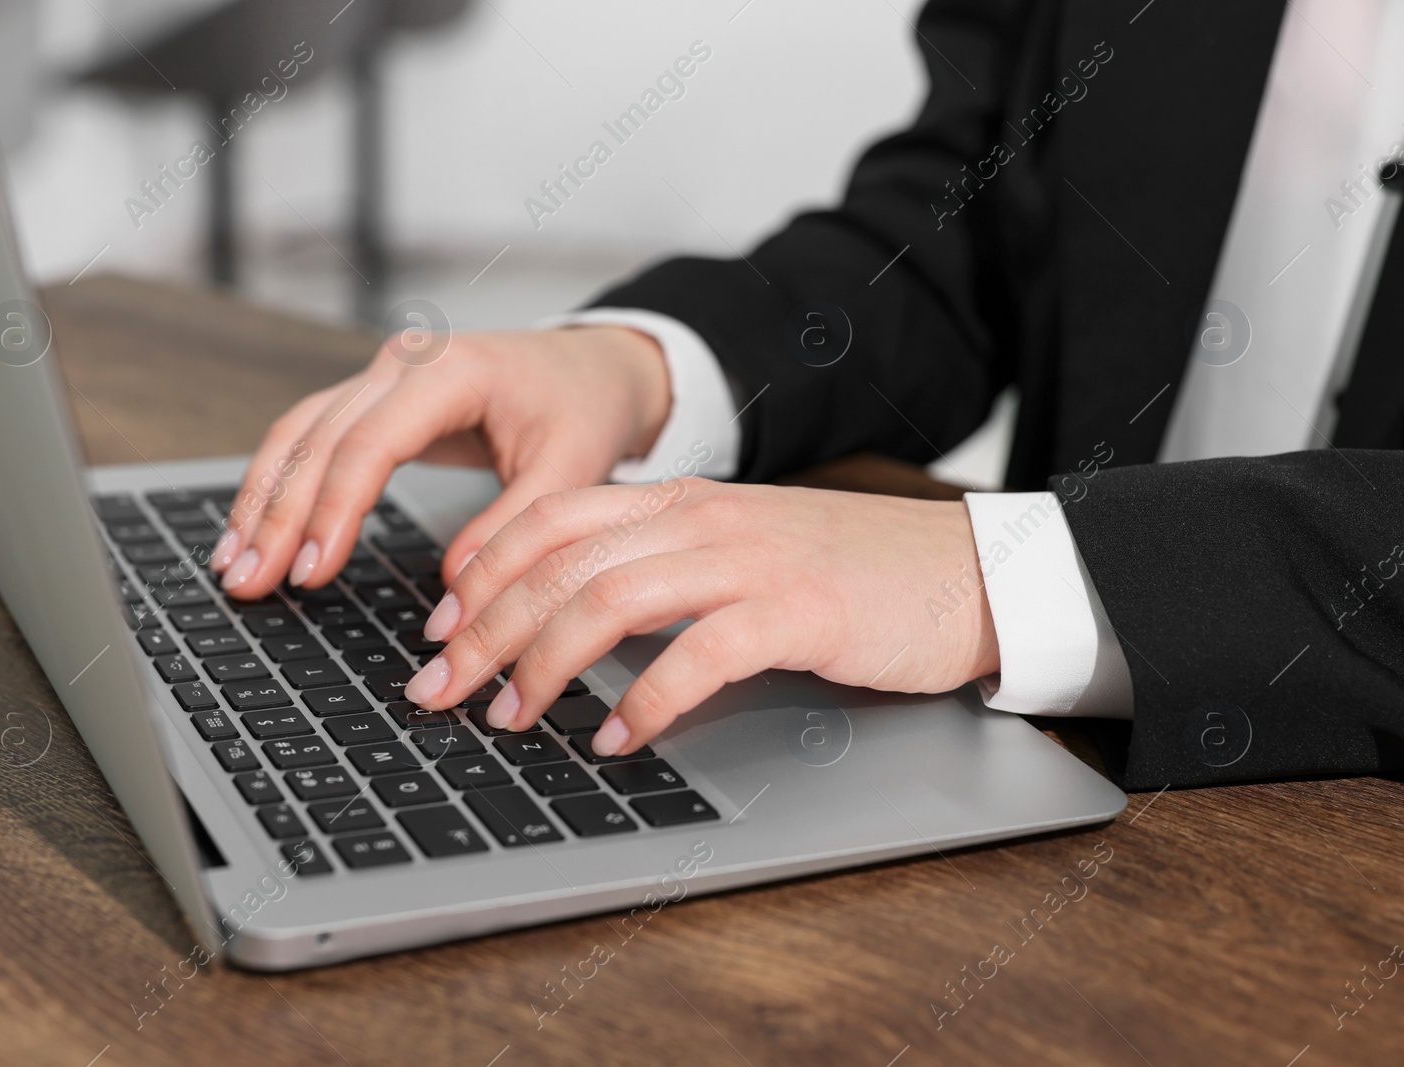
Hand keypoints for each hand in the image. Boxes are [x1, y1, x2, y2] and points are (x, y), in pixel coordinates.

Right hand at [210, 326, 670, 594]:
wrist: (594, 365)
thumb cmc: (584, 408)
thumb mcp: (572, 470)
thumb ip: (514, 529)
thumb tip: (453, 593)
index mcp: (452, 370)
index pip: (371, 442)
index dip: (334, 510)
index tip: (312, 571)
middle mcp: (404, 361)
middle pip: (320, 440)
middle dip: (279, 516)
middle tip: (250, 583)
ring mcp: (382, 372)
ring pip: (300, 434)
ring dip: (262, 501)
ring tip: (234, 567)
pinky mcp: (374, 395)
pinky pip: (311, 435)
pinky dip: (279, 483)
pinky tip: (252, 529)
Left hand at [403, 480, 1000, 755]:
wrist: (967, 571)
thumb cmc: (849, 574)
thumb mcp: (740, 553)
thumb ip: (662, 571)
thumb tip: (571, 626)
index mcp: (681, 502)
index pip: (550, 519)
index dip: (479, 572)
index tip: (436, 629)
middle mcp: (705, 520)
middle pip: (560, 563)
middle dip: (483, 631)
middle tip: (439, 690)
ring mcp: (752, 560)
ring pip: (611, 599)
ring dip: (544, 665)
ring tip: (512, 719)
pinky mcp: (801, 611)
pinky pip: (700, 654)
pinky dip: (648, 701)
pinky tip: (619, 739)